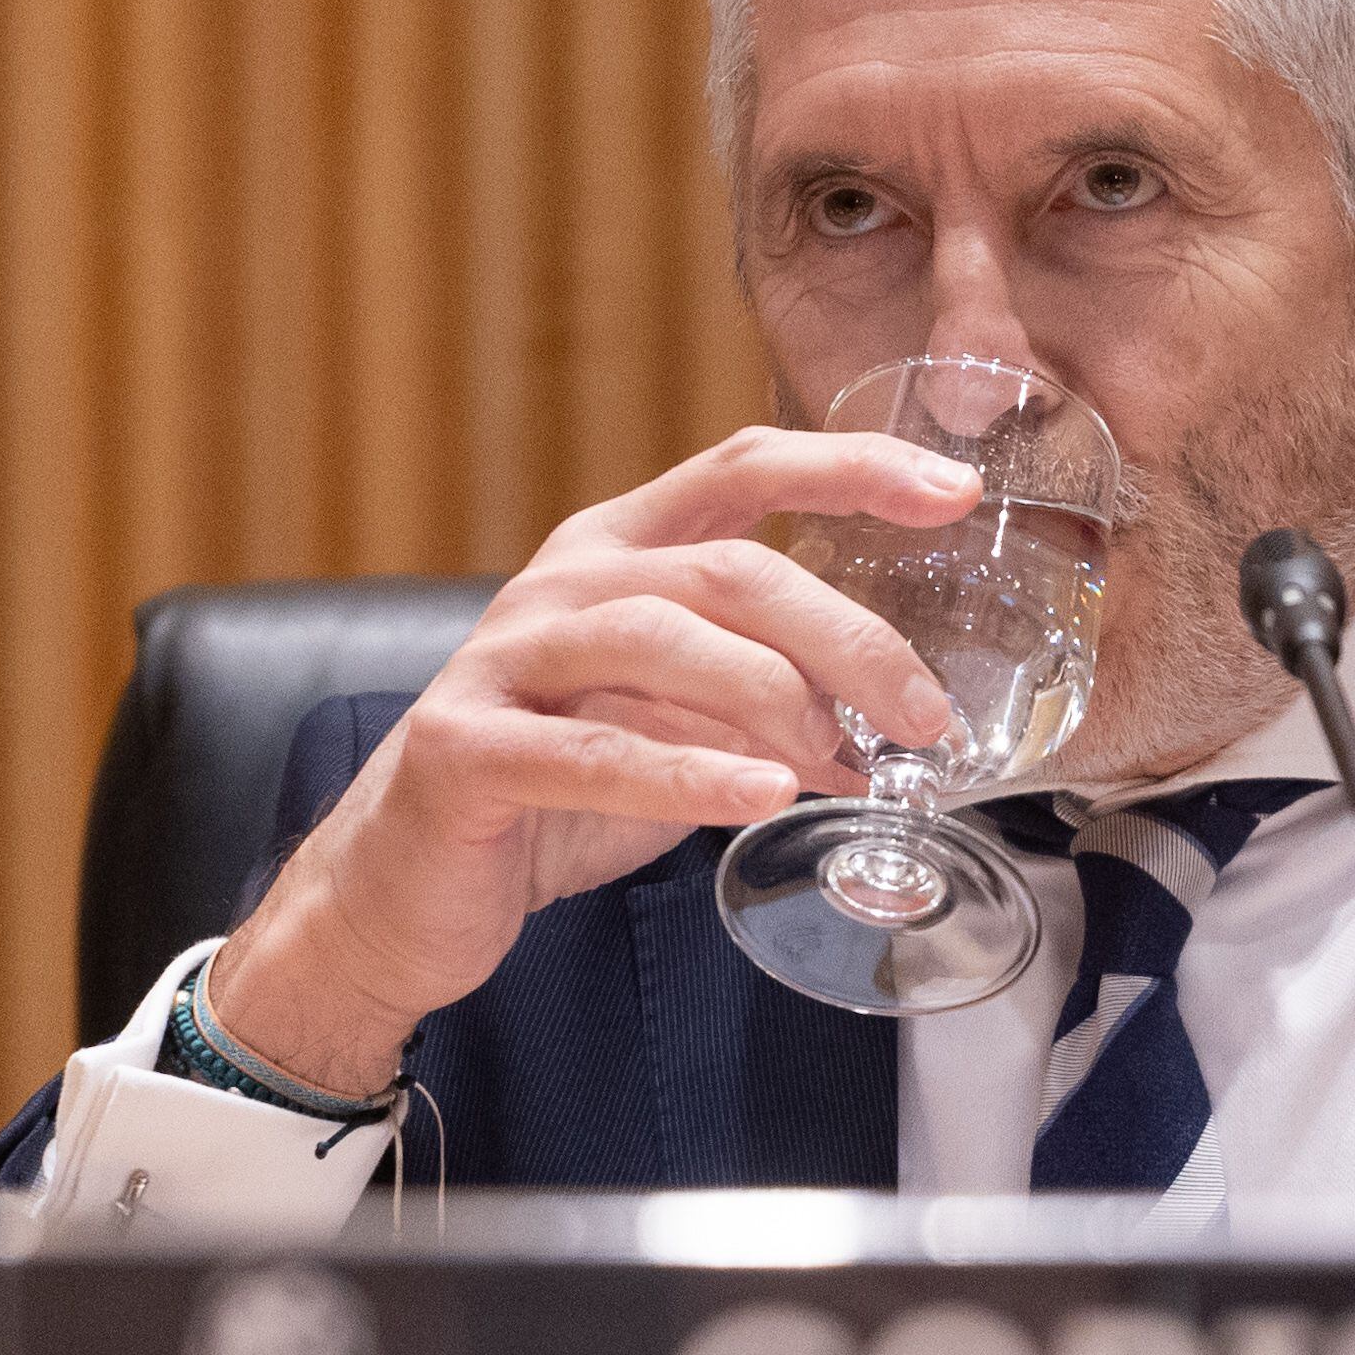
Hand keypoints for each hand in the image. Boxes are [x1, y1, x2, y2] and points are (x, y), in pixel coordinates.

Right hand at [199, 427, 975, 1093]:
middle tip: (924, 715)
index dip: (848, 466)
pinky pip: (591, 752)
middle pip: (727, 569)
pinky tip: (759, 796)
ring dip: (777, 703)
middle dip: (845, 636)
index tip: (953, 491)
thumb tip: (887, 719)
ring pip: (662, 642)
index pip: (741, 466)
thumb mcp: (671, 723)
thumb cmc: (549, 795)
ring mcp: (503, 660)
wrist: (401, 888)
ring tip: (851, 766)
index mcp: (615, 551)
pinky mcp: (465, 750)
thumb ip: (762, 698)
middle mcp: (560, 584)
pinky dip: (685, 775)